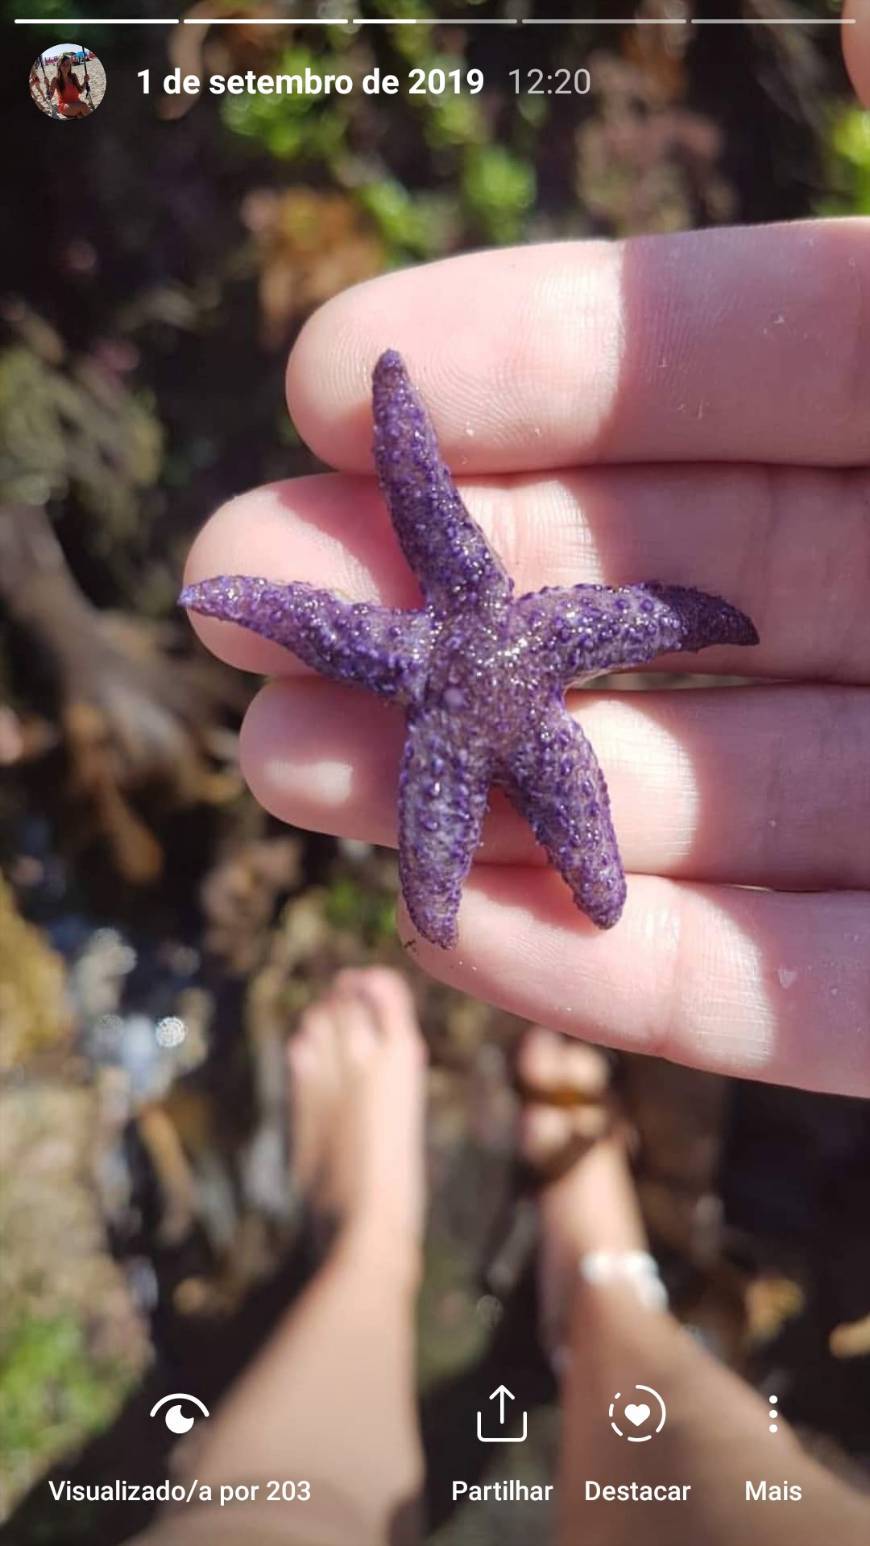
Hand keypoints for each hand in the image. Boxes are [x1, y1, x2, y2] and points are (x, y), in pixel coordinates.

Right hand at [186, 35, 868, 1099]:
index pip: (734, 360)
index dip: (532, 365)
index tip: (327, 380)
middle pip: (666, 591)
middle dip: (449, 596)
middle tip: (242, 595)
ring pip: (703, 798)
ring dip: (490, 793)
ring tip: (293, 771)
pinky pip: (800, 993)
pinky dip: (641, 976)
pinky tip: (461, 938)